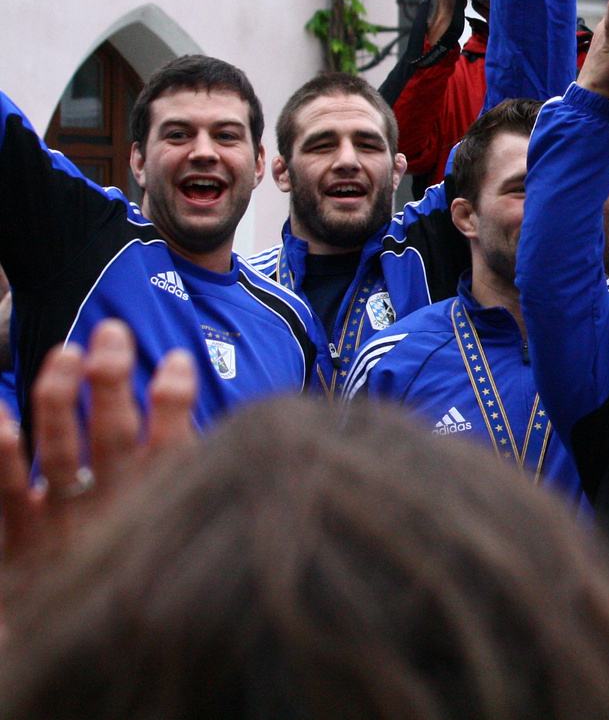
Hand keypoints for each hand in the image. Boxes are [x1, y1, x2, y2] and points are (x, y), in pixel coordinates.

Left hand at [0, 320, 195, 563]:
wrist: (92, 656)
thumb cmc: (144, 577)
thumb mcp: (186, 531)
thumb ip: (191, 475)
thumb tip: (205, 413)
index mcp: (161, 508)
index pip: (174, 446)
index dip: (174, 401)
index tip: (174, 360)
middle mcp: (114, 513)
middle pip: (112, 438)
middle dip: (112, 381)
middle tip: (110, 334)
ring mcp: (63, 524)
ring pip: (60, 453)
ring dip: (62, 399)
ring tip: (66, 352)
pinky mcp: (22, 538)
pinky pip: (6, 493)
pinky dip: (2, 454)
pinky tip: (0, 415)